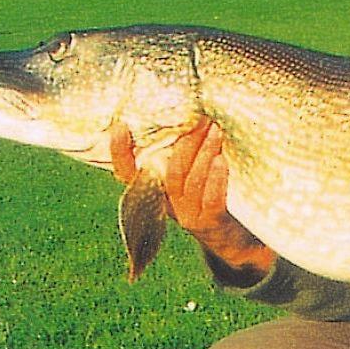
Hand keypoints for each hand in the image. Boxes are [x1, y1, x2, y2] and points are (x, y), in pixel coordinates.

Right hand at [116, 120, 276, 278]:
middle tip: (199, 119)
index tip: (119, 127)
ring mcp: (187, 214)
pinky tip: (222, 160)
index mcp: (154, 189)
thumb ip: (180, 152)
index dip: (120, 153)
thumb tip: (186, 111)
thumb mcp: (188, 174)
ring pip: (189, 182)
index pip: (127, 173)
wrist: (230, 237)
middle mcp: (166, 203)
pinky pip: (211, 200)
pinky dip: (216, 179)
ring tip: (215, 131)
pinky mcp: (210, 222)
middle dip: (184, 143)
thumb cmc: (206, 194)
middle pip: (168, 172)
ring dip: (203, 153)